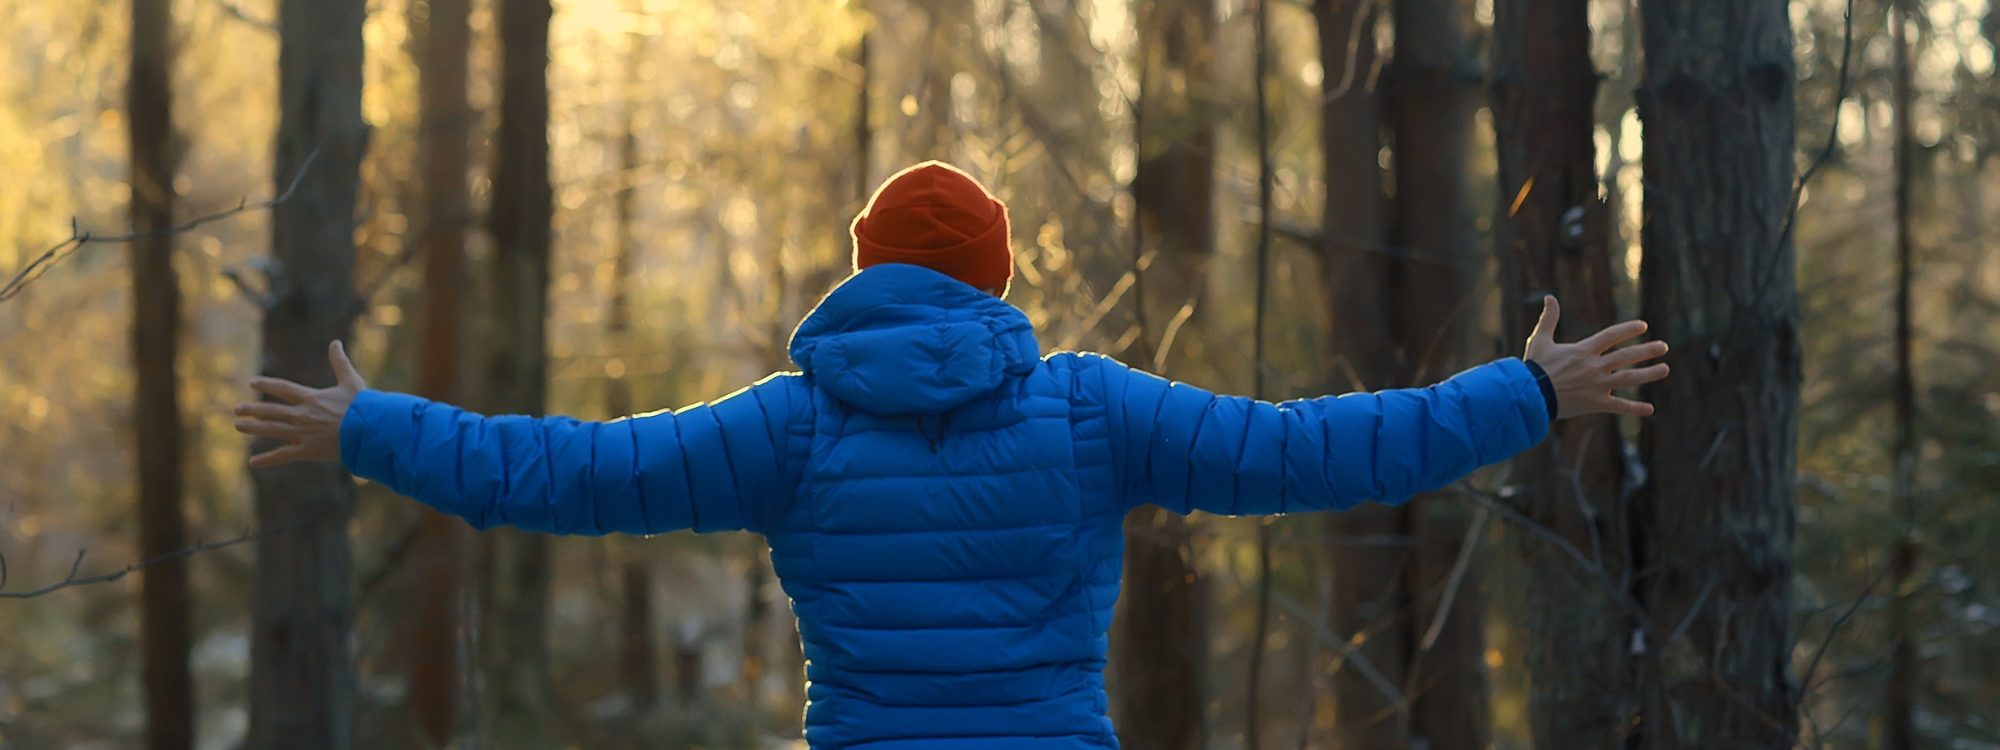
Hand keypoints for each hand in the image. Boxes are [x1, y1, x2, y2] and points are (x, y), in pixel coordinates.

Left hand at [233, 340, 366, 467]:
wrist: (369, 430)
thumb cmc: (363, 405)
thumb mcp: (351, 381)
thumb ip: (340, 362)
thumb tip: (336, 342)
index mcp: (311, 398)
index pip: (283, 388)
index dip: (266, 384)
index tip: (252, 382)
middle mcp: (302, 415)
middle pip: (271, 411)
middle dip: (253, 409)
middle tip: (237, 409)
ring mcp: (302, 433)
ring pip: (271, 430)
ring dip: (253, 428)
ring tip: (238, 426)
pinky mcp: (307, 450)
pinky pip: (282, 455)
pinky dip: (267, 460)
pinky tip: (252, 462)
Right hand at [1524, 296, 1669, 418]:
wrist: (1529, 395)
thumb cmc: (1534, 367)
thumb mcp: (1539, 340)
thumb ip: (1549, 318)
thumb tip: (1549, 297)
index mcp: (1584, 351)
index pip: (1612, 336)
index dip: (1629, 329)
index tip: (1643, 326)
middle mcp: (1595, 367)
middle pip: (1627, 356)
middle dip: (1647, 350)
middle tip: (1664, 347)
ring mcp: (1597, 386)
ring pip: (1629, 379)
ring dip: (1649, 374)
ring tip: (1665, 369)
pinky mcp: (1595, 403)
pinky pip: (1619, 406)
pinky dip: (1635, 409)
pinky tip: (1650, 409)